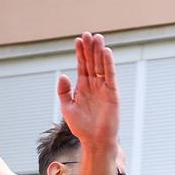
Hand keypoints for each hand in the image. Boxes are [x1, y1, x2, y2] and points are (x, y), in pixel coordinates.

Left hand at [56, 33, 118, 150]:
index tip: (79, 39)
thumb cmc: (81, 127)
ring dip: (99, 52)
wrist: (94, 141)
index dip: (80, 53)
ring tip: (97, 38)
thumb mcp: (67, 108)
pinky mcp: (112, 94)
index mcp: (82, 87)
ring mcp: (104, 88)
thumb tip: (62, 75)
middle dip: (90, 48)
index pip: (82, 65)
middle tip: (88, 34)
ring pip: (101, 66)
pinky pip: (110, 76)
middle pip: (92, 62)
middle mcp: (94, 85)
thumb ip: (64, 92)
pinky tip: (106, 52)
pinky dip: (108, 64)